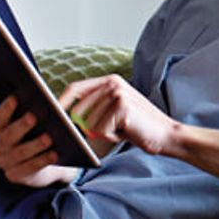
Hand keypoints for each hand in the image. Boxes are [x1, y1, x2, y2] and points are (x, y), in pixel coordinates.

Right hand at [0, 95, 77, 186]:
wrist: (45, 161)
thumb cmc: (38, 133)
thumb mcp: (36, 121)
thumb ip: (38, 109)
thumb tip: (56, 92)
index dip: (4, 110)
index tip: (15, 97)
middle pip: (6, 137)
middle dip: (20, 126)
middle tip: (33, 116)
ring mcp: (5, 163)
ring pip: (18, 154)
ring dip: (34, 145)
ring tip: (49, 137)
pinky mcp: (16, 176)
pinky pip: (28, 168)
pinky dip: (42, 161)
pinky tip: (54, 154)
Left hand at [60, 75, 177, 154]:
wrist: (167, 134)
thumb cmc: (138, 127)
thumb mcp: (114, 114)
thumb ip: (94, 109)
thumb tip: (67, 117)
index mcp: (109, 81)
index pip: (75, 88)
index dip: (61, 102)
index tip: (51, 115)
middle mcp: (112, 83)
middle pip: (78, 108)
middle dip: (84, 126)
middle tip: (107, 132)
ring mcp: (117, 92)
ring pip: (89, 122)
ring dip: (102, 133)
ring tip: (121, 130)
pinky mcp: (122, 106)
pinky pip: (101, 129)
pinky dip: (110, 137)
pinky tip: (126, 132)